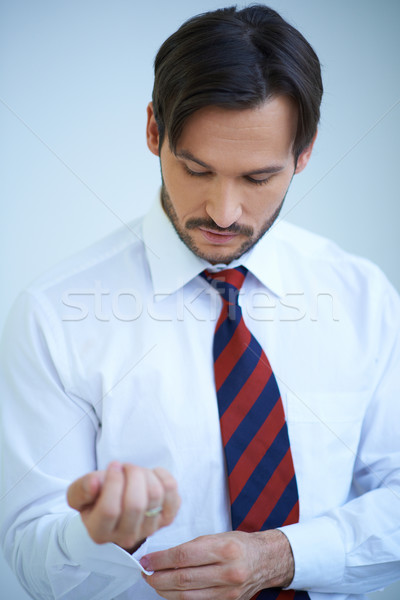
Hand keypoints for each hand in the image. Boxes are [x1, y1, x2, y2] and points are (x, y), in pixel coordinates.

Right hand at [67, 461, 180, 551]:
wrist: (117, 506)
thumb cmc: (96, 497)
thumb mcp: (79, 493)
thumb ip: (81, 489)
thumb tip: (93, 483)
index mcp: (99, 532)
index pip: (110, 509)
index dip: (113, 482)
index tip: (113, 465)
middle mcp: (126, 537)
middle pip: (136, 504)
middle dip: (132, 475)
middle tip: (126, 467)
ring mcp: (149, 529)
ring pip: (155, 495)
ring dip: (145, 474)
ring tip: (136, 471)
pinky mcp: (167, 518)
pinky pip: (172, 492)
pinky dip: (163, 476)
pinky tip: (151, 475)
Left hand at [140, 529, 293, 598]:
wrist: (264, 560)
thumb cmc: (239, 545)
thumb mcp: (216, 537)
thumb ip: (191, 548)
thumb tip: (163, 557)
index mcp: (224, 549)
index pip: (183, 556)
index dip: (160, 560)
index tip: (146, 560)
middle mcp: (228, 572)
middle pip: (183, 579)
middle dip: (158, 577)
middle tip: (146, 573)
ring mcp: (228, 592)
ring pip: (187, 596)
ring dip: (165, 591)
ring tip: (155, 582)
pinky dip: (179, 598)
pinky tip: (170, 592)